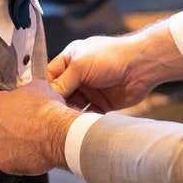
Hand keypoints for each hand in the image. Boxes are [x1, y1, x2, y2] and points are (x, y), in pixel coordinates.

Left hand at [0, 81, 74, 174]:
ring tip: (33, 139)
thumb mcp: (38, 87)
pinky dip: (19, 157)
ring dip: (13, 142)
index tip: (21, 109)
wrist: (59, 135)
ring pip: (2, 144)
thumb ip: (24, 90)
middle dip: (9, 125)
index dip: (10, 105)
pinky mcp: (3, 164)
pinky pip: (10, 160)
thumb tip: (26, 93)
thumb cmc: (48, 111)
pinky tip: (33, 151)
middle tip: (28, 124)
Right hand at [48, 21, 182, 111]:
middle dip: (57, 105)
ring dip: (70, 114)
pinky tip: (81, 125)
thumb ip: (63, 81)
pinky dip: (84, 120)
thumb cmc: (111, 57)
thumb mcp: (81, 66)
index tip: (40, 104)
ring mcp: (91, 89)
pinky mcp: (102, 103)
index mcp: (71, 59)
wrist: (142, 67)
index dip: (46, 89)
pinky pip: (88, 114)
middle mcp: (79, 75)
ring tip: (66, 122)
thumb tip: (48, 97)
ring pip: (74, 106)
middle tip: (51, 117)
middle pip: (61, 94)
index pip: (50, 76)